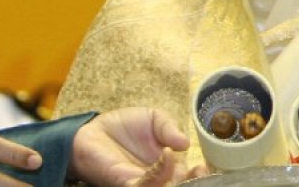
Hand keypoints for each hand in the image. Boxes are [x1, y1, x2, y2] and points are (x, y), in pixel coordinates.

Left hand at [72, 107, 199, 186]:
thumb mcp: (155, 118)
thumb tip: (186, 143)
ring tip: (173, 153)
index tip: (204, 166)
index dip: (199, 174)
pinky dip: (159, 173)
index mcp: (168, 164)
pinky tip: (165, 154)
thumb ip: (170, 128)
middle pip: (177, 186)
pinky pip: (144, 185)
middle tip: (199, 170)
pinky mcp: (125, 183)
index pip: (187, 176)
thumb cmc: (124, 126)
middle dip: (192, 182)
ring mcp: (141, 181)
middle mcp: (157, 177)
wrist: (93, 130)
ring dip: (174, 177)